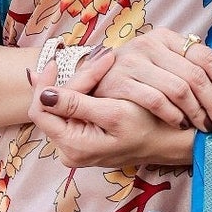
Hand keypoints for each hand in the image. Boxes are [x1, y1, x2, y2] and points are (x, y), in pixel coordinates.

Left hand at [27, 54, 199, 169]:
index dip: (46, 84)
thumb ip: (76, 104)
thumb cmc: (149, 128)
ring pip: (62, 109)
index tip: (58, 61)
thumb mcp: (114, 113)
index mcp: (73, 146)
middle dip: (67, 80)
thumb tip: (43, 95)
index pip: (41, 110)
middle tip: (86, 59)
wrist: (170, 143)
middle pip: (50, 109)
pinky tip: (93, 77)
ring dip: (76, 85)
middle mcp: (70, 152)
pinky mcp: (85, 142)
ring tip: (95, 64)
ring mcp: (77, 148)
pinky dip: (81, 94)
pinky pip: (72, 114)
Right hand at [84, 25, 211, 131]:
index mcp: (167, 38)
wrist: (91, 81)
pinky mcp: (119, 81)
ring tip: (205, 128)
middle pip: (196, 75)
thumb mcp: (163, 66)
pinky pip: (156, 100)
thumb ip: (189, 70)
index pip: (206, 56)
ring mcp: (133, 61)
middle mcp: (151, 45)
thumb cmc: (136, 80)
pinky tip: (181, 124)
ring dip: (198, 113)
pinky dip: (173, 115)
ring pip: (179, 88)